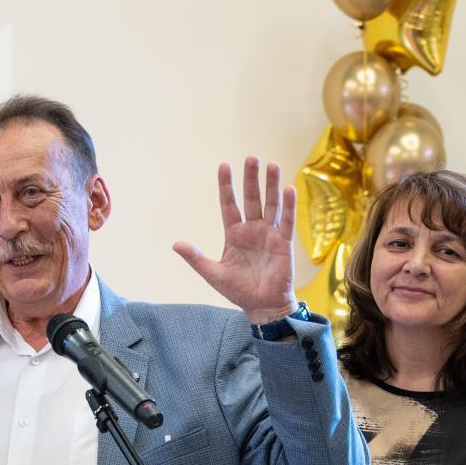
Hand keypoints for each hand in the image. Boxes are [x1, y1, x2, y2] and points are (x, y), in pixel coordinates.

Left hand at [173, 157, 299, 324]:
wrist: (261, 306)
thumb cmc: (238, 290)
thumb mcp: (213, 273)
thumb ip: (196, 257)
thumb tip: (175, 244)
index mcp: (234, 234)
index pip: (229, 204)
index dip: (226, 186)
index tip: (224, 165)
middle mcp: (252, 229)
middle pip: (252, 198)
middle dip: (251, 179)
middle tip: (251, 158)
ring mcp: (269, 234)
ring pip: (271, 205)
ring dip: (272, 186)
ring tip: (272, 165)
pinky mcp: (284, 243)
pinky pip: (287, 221)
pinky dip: (289, 206)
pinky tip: (290, 189)